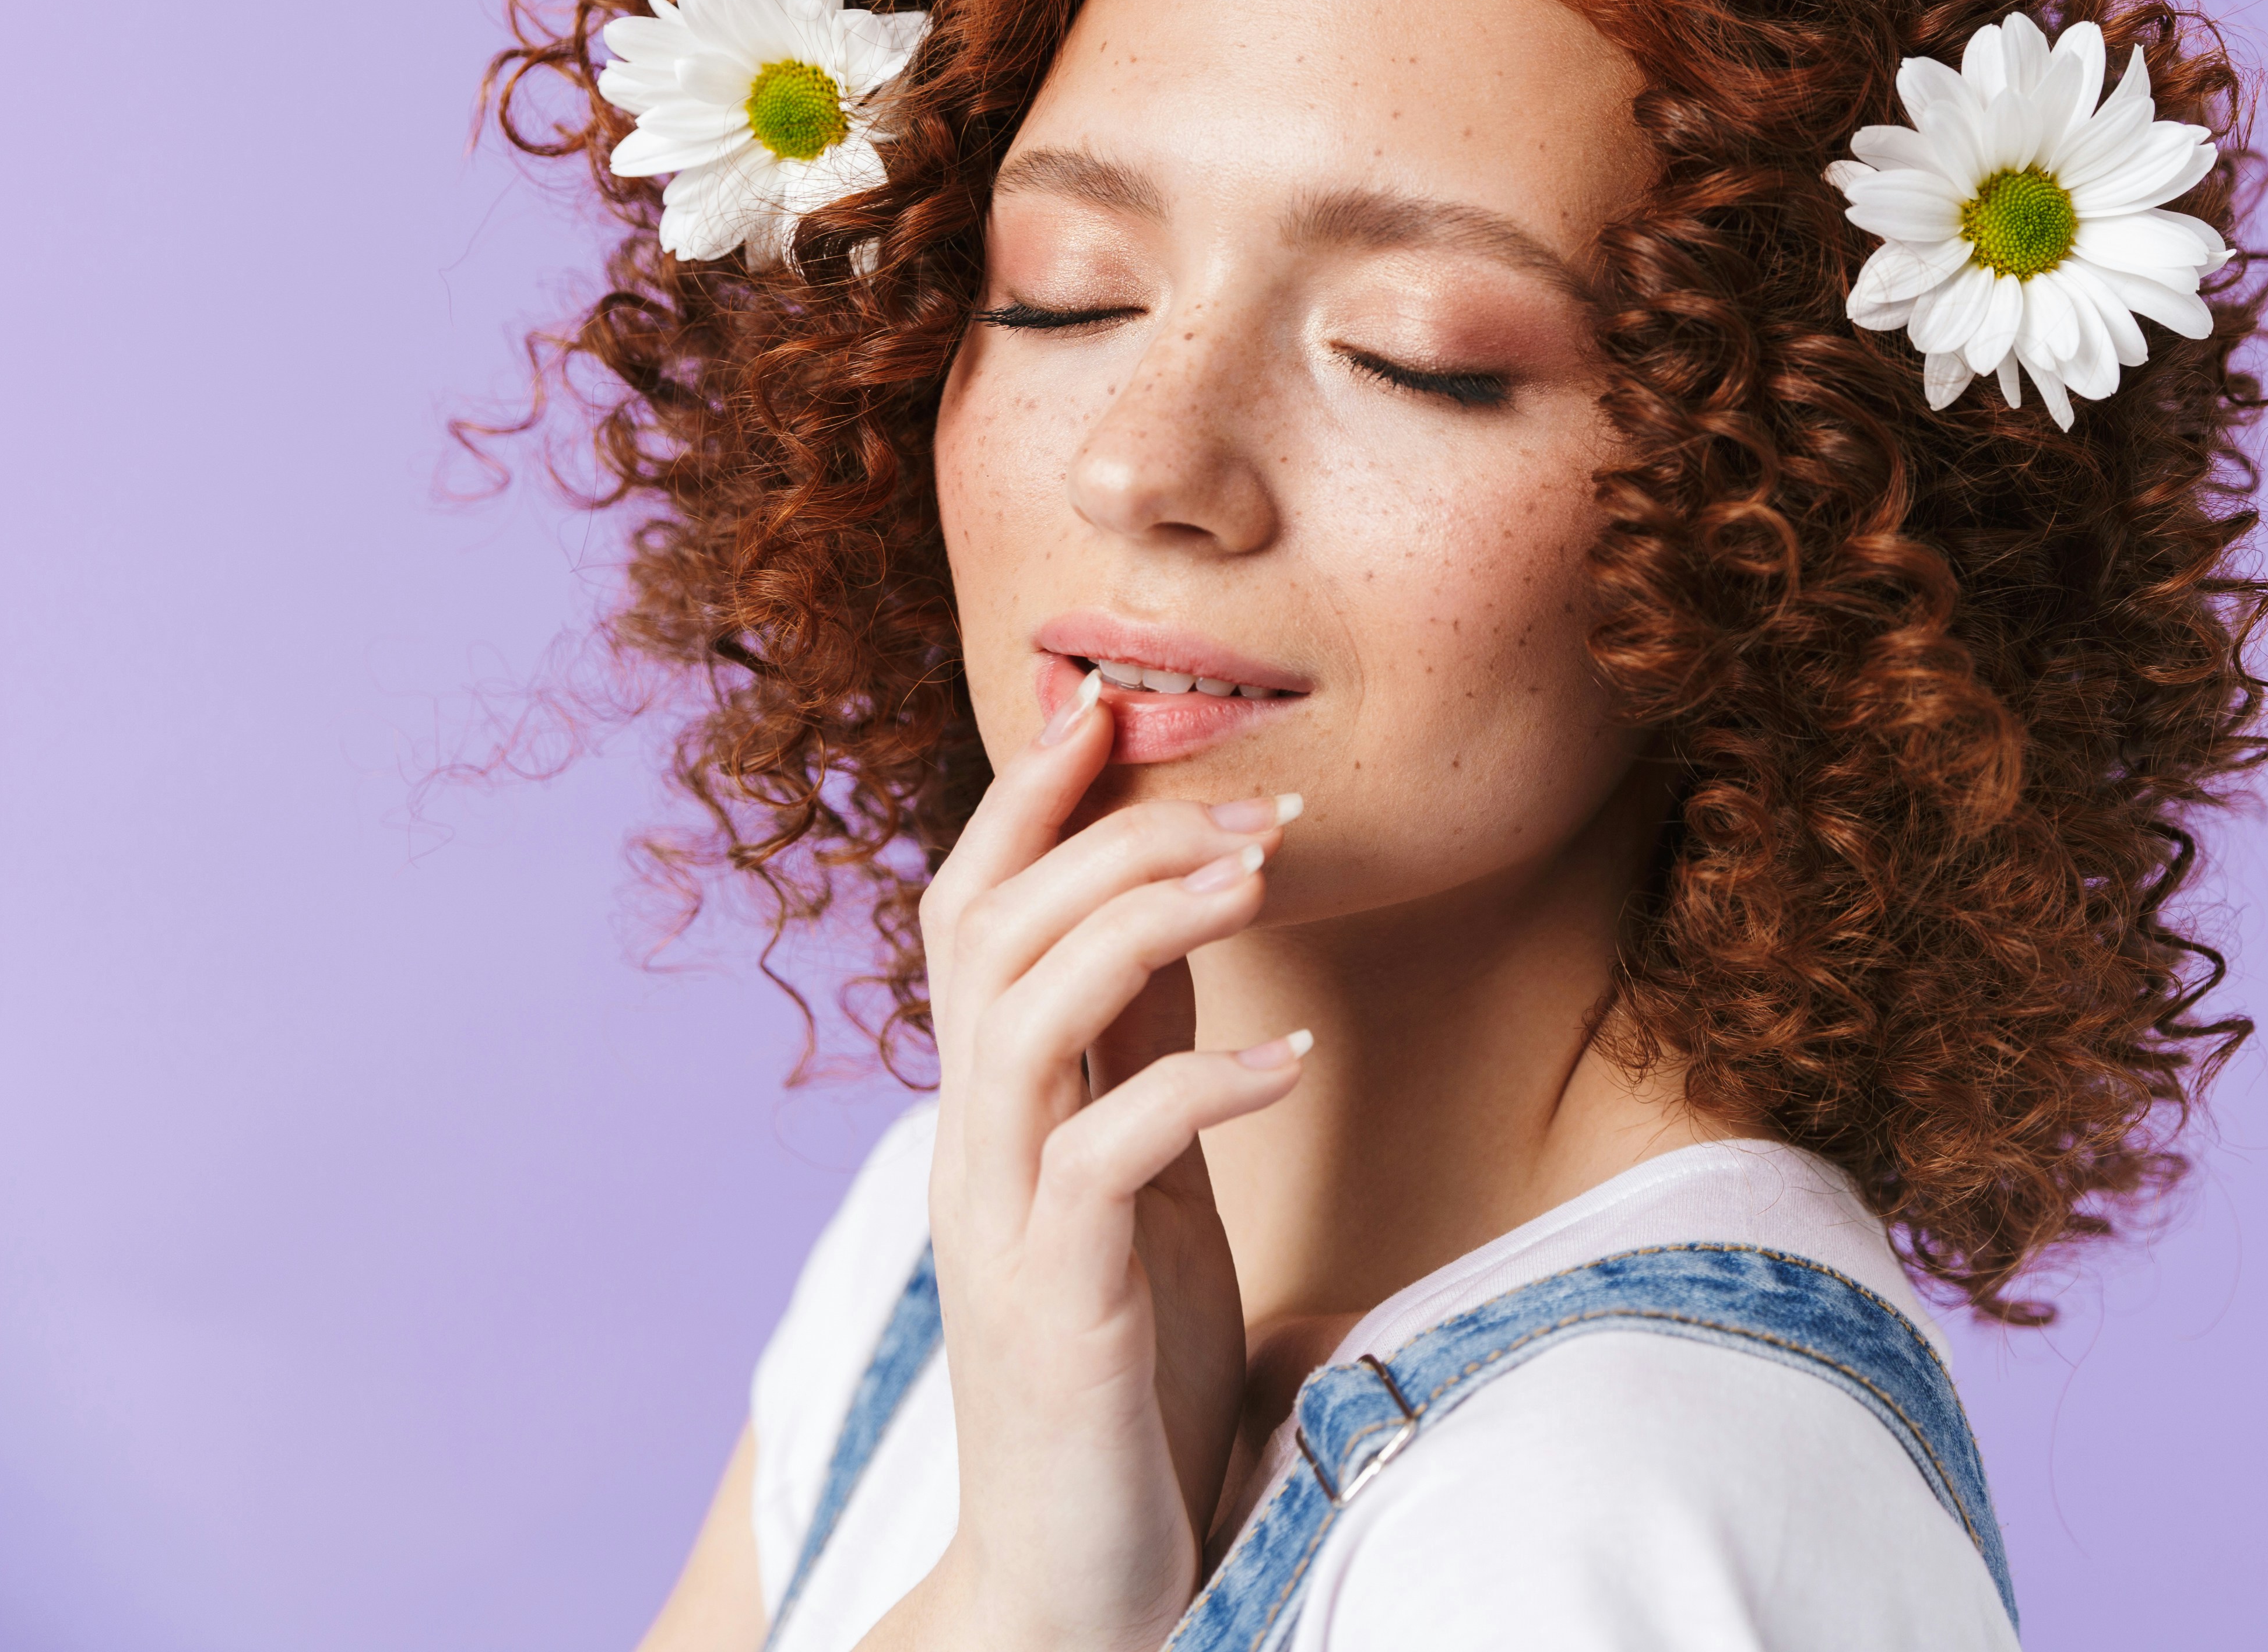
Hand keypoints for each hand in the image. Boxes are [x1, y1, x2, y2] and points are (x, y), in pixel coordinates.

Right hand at [879, 677, 1309, 1651]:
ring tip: (1262, 876)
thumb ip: (1148, 1066)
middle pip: (991, 930)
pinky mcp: (1055, 1302)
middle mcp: (974, 1149)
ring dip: (1144, 921)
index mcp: (996, 1113)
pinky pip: (1106, 1154)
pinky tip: (1293, 1060)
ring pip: (1026, 1015)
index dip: (1032, 798)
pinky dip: (1202, 1085)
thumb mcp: (1144, 1191)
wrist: (1076, 1578)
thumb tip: (1209, 935)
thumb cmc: (1125, 1383)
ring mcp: (1001, 1224)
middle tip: (1258, 804)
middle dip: (1115, 837)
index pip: (975, 911)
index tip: (1114, 703)